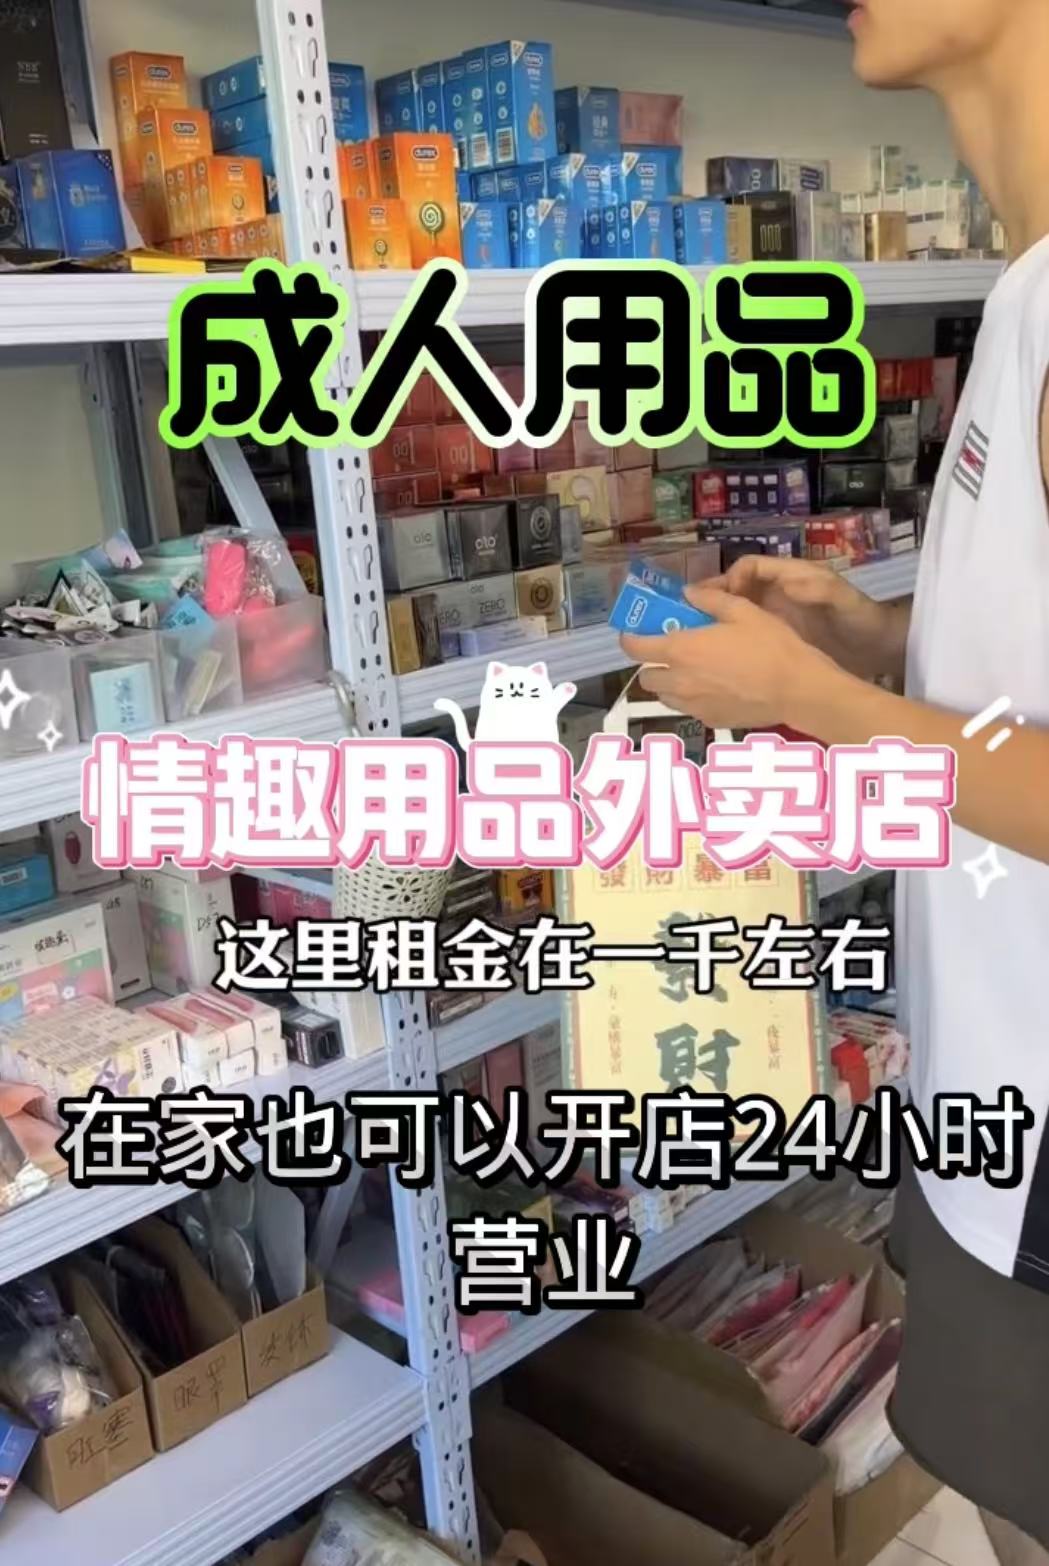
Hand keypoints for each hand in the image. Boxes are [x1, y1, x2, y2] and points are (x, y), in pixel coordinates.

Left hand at [620, 585, 841, 729]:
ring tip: (693, 672)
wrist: (797, 689)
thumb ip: (710, 600)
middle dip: (652, 664)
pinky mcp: (709, 720)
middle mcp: (680, 681)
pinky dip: (692, 699)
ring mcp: (693, 705)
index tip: (636, 632)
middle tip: (672, 653)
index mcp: (681, 650)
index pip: (634, 648)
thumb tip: (687, 594)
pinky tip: (715, 689)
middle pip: (645, 678)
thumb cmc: (771, 646)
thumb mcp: (743, 611)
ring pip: (664, 697)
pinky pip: (688, 710)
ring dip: (669, 684)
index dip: (630, 638)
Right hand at [709, 555, 906, 678]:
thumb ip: (817, 586)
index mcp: (789, 577)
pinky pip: (746, 637)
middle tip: (686, 617)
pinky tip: (717, 659)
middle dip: (711, 600)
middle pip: (735, 590)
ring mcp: (776, 618)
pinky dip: (729, 643)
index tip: (715, 598)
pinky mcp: (776, 641)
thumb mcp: (841, 597)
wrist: (879, 648)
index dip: (728, 578)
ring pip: (736, 614)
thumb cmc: (860, 618)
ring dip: (715, 622)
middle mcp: (777, 594)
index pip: (748, 568)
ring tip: (692, 639)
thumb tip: (786, 580)